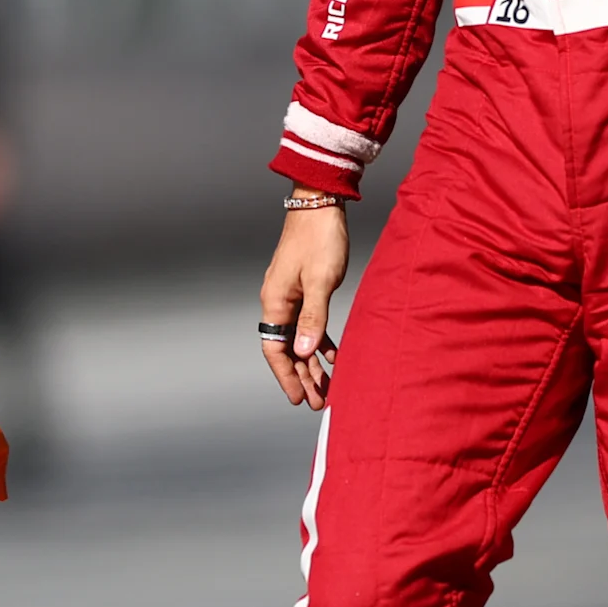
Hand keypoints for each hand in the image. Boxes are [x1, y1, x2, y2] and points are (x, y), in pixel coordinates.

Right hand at [258, 200, 349, 409]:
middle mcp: (278, 301)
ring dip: (311, 363)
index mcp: (275, 301)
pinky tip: (332, 354)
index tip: (298, 399)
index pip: (275, 349)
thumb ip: (313, 318)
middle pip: (286, 349)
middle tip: (316, 402)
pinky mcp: (304, 288)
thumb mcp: (319, 281)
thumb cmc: (319, 239)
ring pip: (298, 339)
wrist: (319, 204)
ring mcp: (291, 295)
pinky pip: (309, 324)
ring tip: (325, 386)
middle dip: (301, 377)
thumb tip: (302, 352)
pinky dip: (319, 341)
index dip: (286, 377)